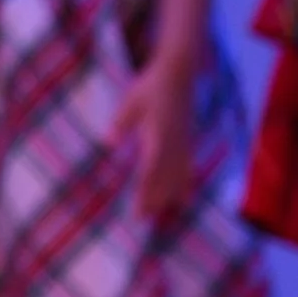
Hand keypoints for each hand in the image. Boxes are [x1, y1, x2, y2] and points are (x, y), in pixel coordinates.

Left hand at [114, 56, 199, 219]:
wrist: (179, 75)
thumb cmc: (151, 86)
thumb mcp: (131, 101)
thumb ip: (121, 122)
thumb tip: (108, 142)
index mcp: (159, 136)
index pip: (151, 172)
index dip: (144, 194)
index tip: (137, 211)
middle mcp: (174, 145)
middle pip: (164, 181)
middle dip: (154, 201)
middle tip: (142, 221)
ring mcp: (184, 145)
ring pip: (178, 178)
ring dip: (169, 197)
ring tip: (160, 216)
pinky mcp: (189, 142)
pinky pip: (188, 169)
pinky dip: (185, 185)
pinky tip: (183, 199)